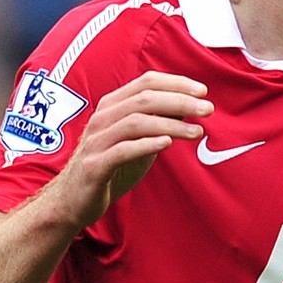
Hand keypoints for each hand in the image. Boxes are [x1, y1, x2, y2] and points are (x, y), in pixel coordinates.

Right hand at [53, 71, 211, 228]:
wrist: (75, 200)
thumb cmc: (111, 166)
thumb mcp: (138, 140)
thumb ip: (158, 123)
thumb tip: (190, 109)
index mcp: (112, 106)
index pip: (146, 82)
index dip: (176, 83)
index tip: (203, 91)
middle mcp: (102, 118)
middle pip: (144, 99)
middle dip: (180, 101)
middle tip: (208, 109)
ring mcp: (96, 141)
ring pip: (135, 122)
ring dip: (170, 124)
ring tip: (197, 132)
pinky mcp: (94, 166)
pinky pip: (122, 151)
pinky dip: (146, 145)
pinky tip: (168, 144)